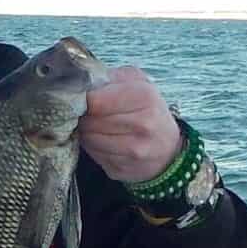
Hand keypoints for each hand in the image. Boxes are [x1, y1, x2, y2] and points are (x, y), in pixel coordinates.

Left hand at [79, 66, 181, 183]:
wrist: (166, 147)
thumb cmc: (146, 109)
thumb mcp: (137, 83)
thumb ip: (110, 77)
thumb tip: (80, 83)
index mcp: (145, 96)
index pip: (95, 100)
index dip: (83, 99)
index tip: (84, 98)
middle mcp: (143, 125)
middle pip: (90, 121)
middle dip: (84, 116)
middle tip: (89, 113)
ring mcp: (133, 150)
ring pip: (88, 139)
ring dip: (86, 132)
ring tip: (97, 126)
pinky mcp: (121, 169)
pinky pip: (93, 155)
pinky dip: (93, 148)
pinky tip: (104, 141)